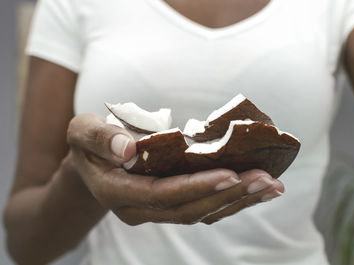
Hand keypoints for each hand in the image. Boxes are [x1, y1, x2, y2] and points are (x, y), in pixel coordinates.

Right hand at [67, 113, 283, 224]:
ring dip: (238, 200)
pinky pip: (203, 207)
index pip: (162, 194)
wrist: (91, 164)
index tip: (231, 174)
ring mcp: (156, 211)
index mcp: (118, 192)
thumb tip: (127, 146)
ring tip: (271, 186)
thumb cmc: (89, 143)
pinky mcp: (170, 205)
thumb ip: (97, 137)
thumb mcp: (81, 131)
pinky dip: (231, 199)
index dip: (197, 186)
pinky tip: (255, 189)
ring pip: (201, 212)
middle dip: (229, 195)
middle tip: (266, 180)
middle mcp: (139, 209)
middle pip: (189, 209)